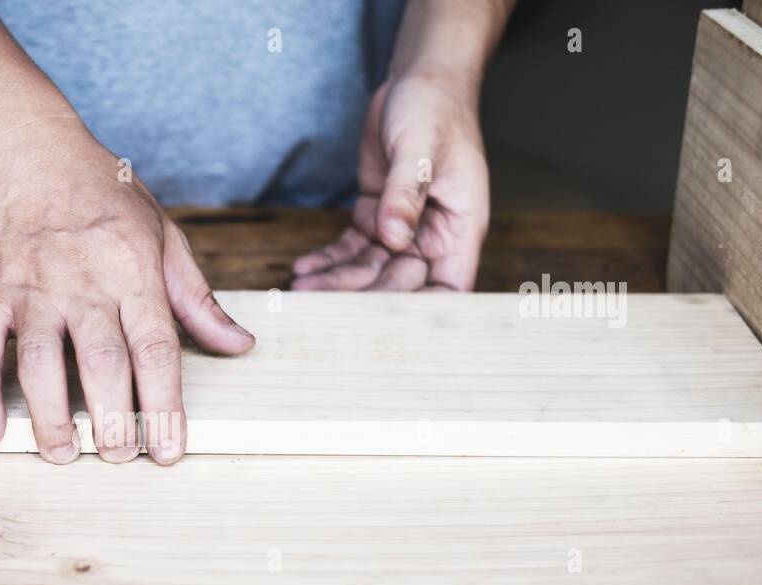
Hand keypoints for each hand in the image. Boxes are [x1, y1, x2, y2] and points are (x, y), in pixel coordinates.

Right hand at [0, 120, 255, 464]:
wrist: (31, 150)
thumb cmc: (105, 198)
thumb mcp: (165, 238)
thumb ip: (198, 301)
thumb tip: (240, 345)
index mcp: (135, 274)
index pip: (156, 350)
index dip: (164, 406)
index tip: (170, 449)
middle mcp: (84, 284)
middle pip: (101, 363)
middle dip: (112, 420)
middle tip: (117, 457)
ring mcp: (33, 288)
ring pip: (39, 361)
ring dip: (50, 415)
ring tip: (63, 453)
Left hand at [292, 74, 489, 291]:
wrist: (418, 81)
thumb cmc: (435, 108)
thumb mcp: (420, 148)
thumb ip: (405, 193)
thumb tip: (395, 236)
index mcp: (460, 227)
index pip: (448, 287)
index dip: (421, 312)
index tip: (384, 326)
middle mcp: (433, 235)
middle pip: (399, 283)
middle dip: (362, 296)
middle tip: (320, 303)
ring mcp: (403, 228)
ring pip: (369, 269)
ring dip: (336, 280)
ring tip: (302, 289)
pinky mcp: (376, 216)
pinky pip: (351, 248)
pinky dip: (328, 259)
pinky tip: (304, 268)